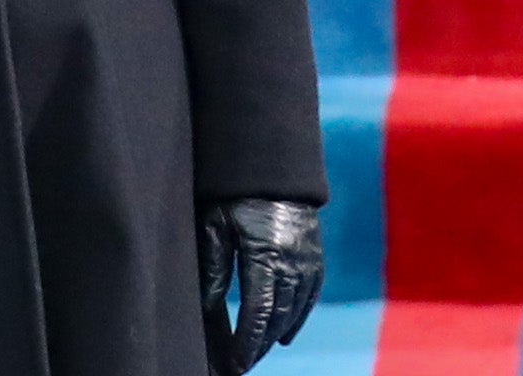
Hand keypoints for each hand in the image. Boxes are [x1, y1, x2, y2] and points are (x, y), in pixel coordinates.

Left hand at [200, 198, 322, 374]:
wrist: (273, 167)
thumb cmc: (235, 194)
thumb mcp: (216, 225)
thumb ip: (214, 267)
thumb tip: (207, 308)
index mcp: (267, 255)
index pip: (258, 312)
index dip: (247, 342)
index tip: (235, 364)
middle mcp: (294, 263)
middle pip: (278, 317)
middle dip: (259, 345)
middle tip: (240, 365)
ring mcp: (309, 262)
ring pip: (294, 311)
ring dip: (275, 335)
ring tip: (255, 353)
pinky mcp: (315, 259)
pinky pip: (308, 298)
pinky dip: (296, 318)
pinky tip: (283, 334)